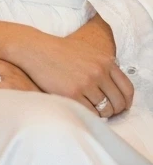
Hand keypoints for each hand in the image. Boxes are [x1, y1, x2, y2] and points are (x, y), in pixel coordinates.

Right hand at [6, 27, 133, 116]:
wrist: (36, 50)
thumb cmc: (60, 51)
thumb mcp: (88, 52)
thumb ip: (104, 66)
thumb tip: (117, 89)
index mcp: (105, 61)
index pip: (127, 89)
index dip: (125, 101)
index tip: (121, 106)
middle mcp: (98, 72)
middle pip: (118, 102)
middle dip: (113, 110)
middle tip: (105, 111)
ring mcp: (86, 83)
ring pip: (105, 110)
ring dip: (100, 113)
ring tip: (90, 108)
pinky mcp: (72, 94)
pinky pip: (90, 113)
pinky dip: (88, 114)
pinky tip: (81, 107)